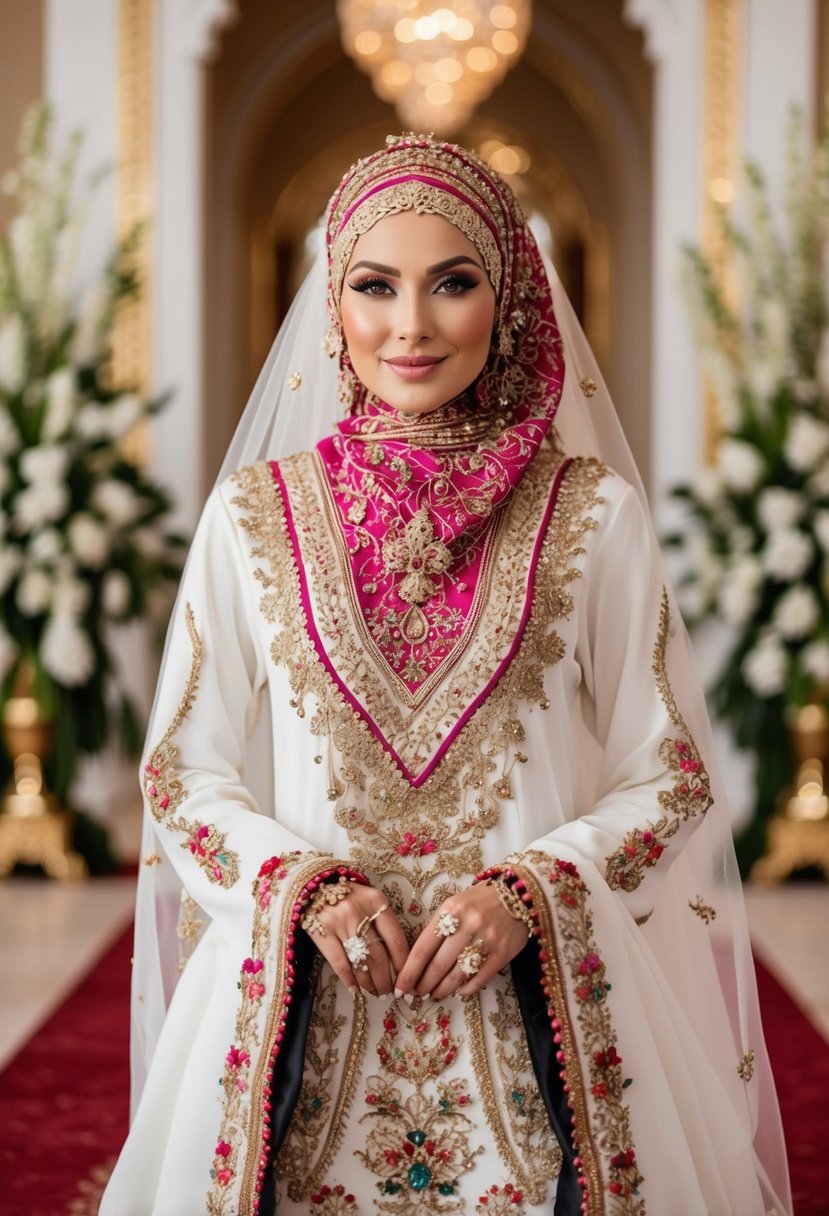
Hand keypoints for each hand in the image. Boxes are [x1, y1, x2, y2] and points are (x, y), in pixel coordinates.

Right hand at [303, 881, 408, 997]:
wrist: (313, 885)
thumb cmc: (347, 896)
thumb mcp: (369, 900)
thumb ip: (382, 922)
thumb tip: (398, 959)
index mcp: (376, 901)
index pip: (396, 938)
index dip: (403, 964)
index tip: (405, 980)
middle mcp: (359, 911)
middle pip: (379, 955)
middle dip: (386, 980)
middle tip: (388, 992)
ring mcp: (339, 922)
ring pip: (360, 961)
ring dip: (369, 983)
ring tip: (374, 992)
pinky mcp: (321, 931)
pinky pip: (339, 963)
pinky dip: (349, 979)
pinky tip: (355, 989)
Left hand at [393, 881, 528, 1000]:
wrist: (518, 893)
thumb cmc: (480, 901)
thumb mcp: (454, 905)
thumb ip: (439, 928)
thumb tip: (420, 961)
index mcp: (450, 911)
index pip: (423, 947)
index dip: (409, 971)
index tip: (400, 987)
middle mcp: (467, 925)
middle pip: (439, 965)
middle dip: (424, 984)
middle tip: (417, 994)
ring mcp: (487, 939)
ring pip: (458, 974)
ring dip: (443, 989)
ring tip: (435, 994)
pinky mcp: (503, 952)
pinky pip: (481, 977)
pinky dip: (468, 989)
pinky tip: (459, 992)